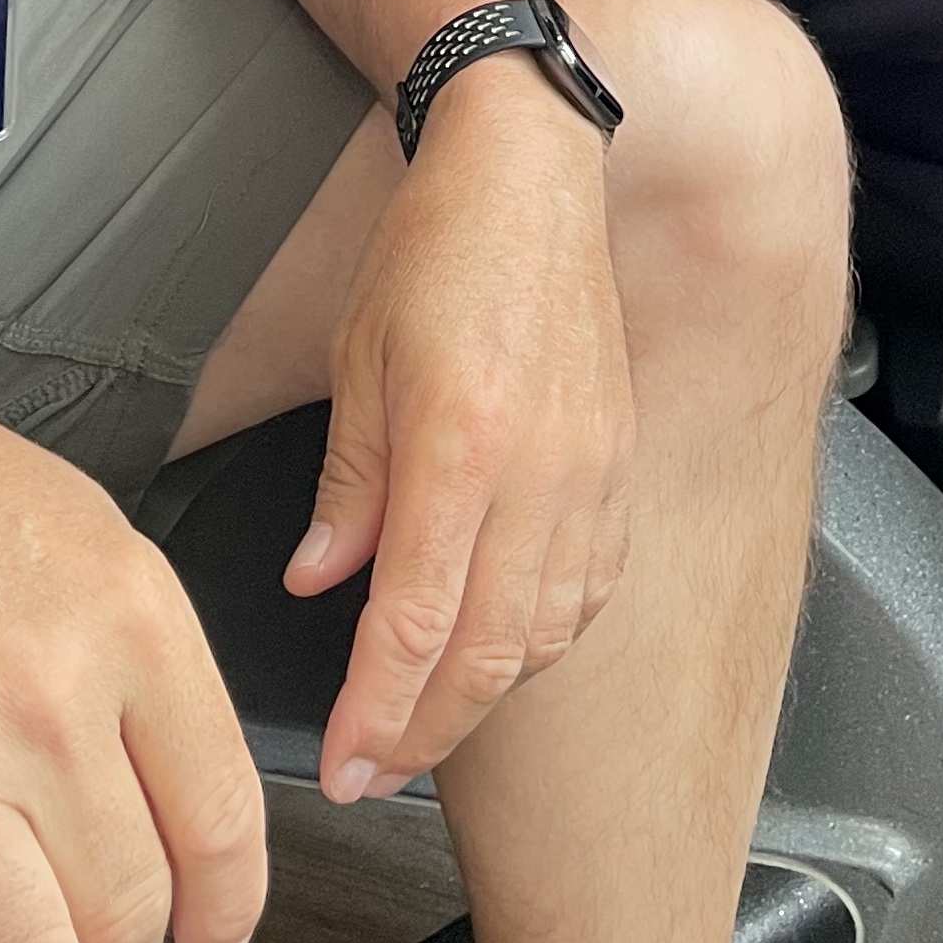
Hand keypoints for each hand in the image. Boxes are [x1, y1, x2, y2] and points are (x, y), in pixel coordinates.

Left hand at [288, 59, 634, 800]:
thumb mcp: (357, 359)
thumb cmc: (437, 244)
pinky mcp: (621, 458)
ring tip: (428, 720)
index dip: (377, 715)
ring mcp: (591, 469)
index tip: (344, 766)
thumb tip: (321, 582)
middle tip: (373, 773)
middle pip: (489, 654)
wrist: (530, 169)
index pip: (416, 625)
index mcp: (460, 444)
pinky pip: (593, 585)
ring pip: (548, 633)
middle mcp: (538, 471)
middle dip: (424, 732)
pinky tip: (511, 647)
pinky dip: (549, 637)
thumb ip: (346, 489)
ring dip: (486, 695)